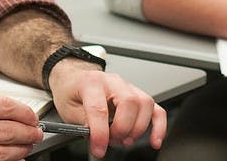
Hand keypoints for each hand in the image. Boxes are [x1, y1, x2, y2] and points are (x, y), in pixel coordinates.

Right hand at [0, 95, 43, 160]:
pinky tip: (12, 160)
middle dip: (28, 133)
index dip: (24, 112)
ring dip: (20, 150)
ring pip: (1, 152)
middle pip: (7, 130)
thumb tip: (8, 113)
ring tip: (27, 147)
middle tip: (36, 133)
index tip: (31, 116)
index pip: (4, 106)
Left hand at [48, 61, 166, 158]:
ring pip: (145, 104)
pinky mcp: (138, 95)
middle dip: (122, 128)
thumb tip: (97, 139)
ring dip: (137, 128)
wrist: (75, 77)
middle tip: (112, 141)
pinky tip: (154, 141)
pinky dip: (158, 126)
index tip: (99, 149)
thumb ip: (84, 123)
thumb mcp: (68, 109)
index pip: (100, 108)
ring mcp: (128, 87)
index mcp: (92, 82)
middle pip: (129, 103)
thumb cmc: (72, 91)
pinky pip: (155, 109)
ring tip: (124, 140)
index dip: (100, 133)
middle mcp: (113, 82)